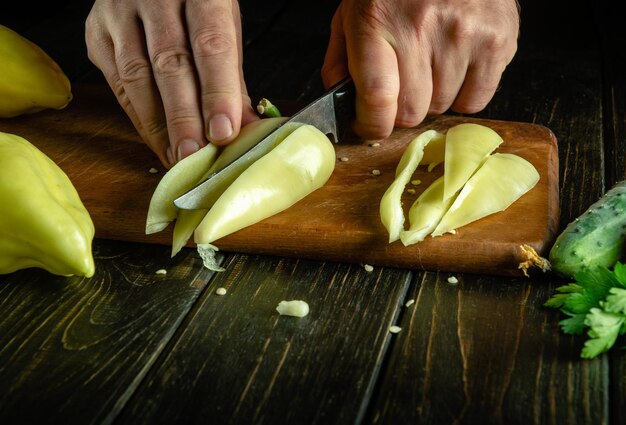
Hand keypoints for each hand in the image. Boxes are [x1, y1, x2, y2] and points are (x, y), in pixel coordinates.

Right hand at [85, 0, 257, 167]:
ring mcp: (118, 12)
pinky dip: (138, 117)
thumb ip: (232, 75)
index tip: (223, 132)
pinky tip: (157, 140)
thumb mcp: (224, 25)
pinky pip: (117, 82)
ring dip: (158, 125)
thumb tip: (245, 127)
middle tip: (194, 156)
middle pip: (170, 63)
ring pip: (136, 76)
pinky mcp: (97, 32)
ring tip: (177, 156)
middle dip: (183, 117)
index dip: (217, 92)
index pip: (210, 44)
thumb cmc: (197, 2)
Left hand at [321, 0, 519, 139]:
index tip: (368, 125)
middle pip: (411, 112)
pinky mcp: (497, 40)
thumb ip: (340, 59)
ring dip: (432, 98)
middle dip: (402, 109)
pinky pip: (476, 101)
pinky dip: (463, 94)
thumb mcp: (353, 11)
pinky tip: (456, 66)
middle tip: (403, 85)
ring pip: (442, 107)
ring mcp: (463, 34)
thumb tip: (341, 103)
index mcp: (376, 20)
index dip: (371, 125)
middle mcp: (421, 27)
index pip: (377, 98)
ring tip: (431, 64)